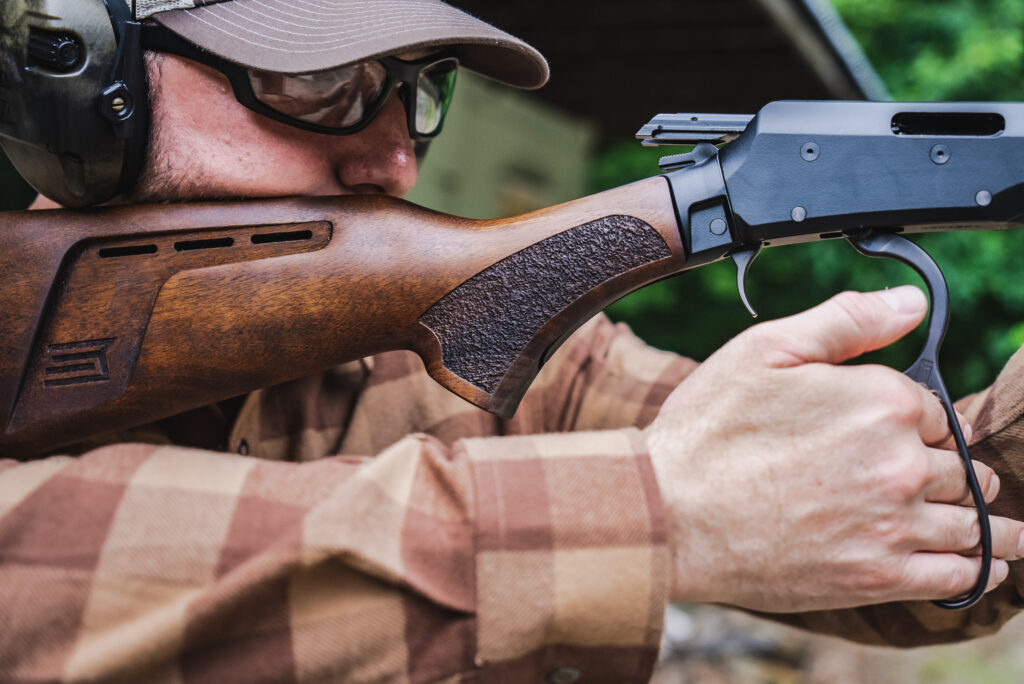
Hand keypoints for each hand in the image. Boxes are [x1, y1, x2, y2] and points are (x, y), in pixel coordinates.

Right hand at [645, 286, 1023, 611]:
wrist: (668, 516)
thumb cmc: (707, 431)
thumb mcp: (764, 351)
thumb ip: (846, 320)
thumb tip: (913, 304)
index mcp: (880, 400)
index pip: (930, 408)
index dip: (912, 418)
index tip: (891, 430)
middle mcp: (900, 463)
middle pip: (956, 465)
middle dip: (949, 468)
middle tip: (939, 478)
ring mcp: (893, 523)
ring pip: (972, 522)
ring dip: (990, 521)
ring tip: (1006, 530)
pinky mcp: (878, 575)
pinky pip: (958, 575)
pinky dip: (981, 568)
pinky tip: (988, 565)